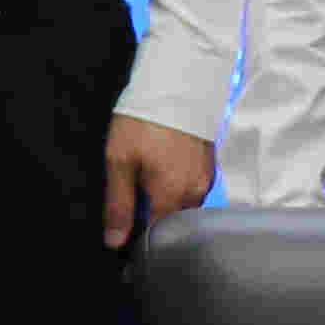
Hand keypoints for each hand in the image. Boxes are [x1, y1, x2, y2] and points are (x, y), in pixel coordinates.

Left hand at [102, 118, 214, 249]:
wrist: (176, 82)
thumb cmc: (143, 120)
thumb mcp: (120, 161)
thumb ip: (119, 205)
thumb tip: (115, 242)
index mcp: (172, 196)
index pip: (157, 234)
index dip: (140, 234)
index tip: (126, 225)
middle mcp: (195, 192)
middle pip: (172, 219)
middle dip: (154, 213)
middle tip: (134, 191)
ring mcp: (206, 177)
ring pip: (183, 203)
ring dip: (166, 197)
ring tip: (148, 174)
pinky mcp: (209, 164)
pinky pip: (192, 186)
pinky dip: (177, 183)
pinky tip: (164, 165)